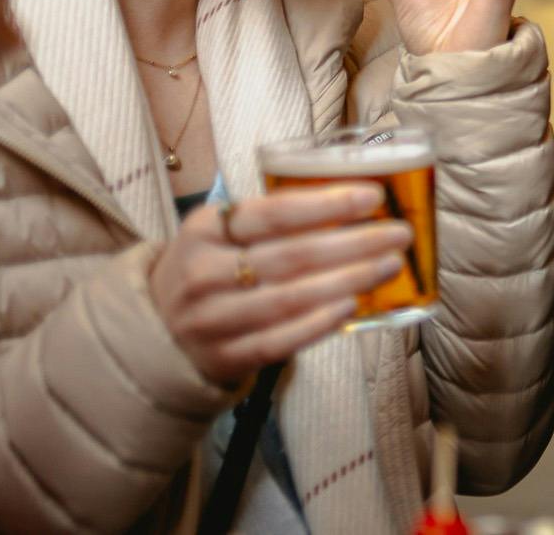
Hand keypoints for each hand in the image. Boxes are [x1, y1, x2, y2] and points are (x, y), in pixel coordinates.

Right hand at [149, 182, 412, 385]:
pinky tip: (352, 307)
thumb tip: (355, 199)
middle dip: (354, 243)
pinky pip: (278, 342)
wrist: (154, 329)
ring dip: (348, 280)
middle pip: (291, 256)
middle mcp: (203, 273)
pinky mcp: (223, 358)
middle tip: (400, 234)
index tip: (374, 196)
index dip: (327, 203)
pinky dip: (318, 324)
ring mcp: (211, 319)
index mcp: (205, 229)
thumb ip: (273, 218)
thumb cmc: (210, 267)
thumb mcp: (222, 232)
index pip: (273, 212)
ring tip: (390, 266)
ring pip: (289, 298)